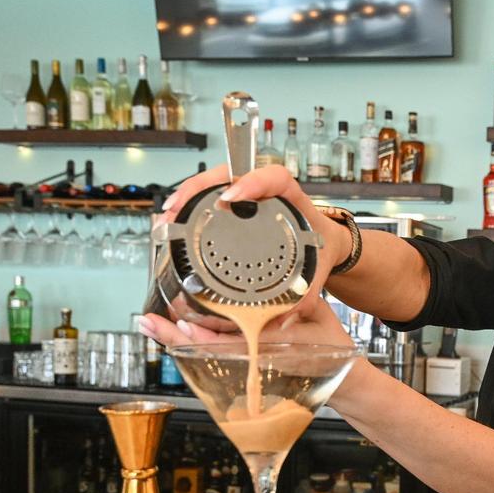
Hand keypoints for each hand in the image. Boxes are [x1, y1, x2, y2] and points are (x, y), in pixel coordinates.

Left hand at [137, 297, 354, 349]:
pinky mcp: (251, 363)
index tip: (178, 324)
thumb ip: (301, 301)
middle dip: (175, 337)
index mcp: (274, 349)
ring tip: (154, 325)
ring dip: (180, 340)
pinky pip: (220, 352)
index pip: (230, 343)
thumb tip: (283, 296)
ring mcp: (253, 364)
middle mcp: (257, 360)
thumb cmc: (334, 350)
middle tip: (147, 322)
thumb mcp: (323, 317)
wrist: (343, 383)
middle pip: (208, 348)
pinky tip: (182, 331)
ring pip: (209, 351)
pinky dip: (198, 341)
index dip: (201, 336)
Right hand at [156, 164, 352, 321]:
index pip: (274, 177)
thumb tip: (284, 318)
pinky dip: (189, 205)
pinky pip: (210, 197)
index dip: (252, 181)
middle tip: (177, 208)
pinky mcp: (237, 207)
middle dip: (198, 187)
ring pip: (214, 184)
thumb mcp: (317, 268)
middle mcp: (267, 192)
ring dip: (187, 195)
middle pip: (230, 174)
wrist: (326, 245)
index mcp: (293, 199)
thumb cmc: (322, 248)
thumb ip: (306, 293)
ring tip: (168, 217)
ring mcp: (249, 197)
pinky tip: (173, 219)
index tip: (232, 197)